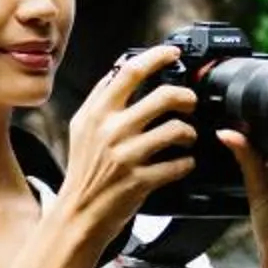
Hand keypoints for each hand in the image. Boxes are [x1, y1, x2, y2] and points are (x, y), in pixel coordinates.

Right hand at [57, 48, 198, 243]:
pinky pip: (178, 165)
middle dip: (186, 97)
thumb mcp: (81, 128)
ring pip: (176, 130)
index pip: (130, 71)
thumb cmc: (84, 170)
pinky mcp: (139, 181)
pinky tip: (182, 163)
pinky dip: (186, 163)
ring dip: (189, 133)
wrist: (78, 213)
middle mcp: (110, 131)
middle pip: (163, 96)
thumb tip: (121, 67)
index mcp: (97, 113)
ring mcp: (126, 156)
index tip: (173, 54)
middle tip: (189, 104)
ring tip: (186, 137)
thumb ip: (100, 98)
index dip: (157, 57)